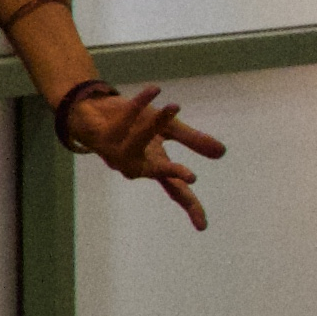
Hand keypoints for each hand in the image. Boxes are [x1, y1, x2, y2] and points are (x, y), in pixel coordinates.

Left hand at [62, 81, 224, 230]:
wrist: (94, 109)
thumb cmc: (132, 124)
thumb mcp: (168, 131)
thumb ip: (193, 141)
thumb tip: (222, 154)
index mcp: (154, 165)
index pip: (176, 191)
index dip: (189, 207)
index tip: (202, 226)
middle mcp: (135, 163)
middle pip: (156, 173)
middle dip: (171, 173)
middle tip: (191, 176)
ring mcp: (116, 152)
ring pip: (138, 142)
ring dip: (155, 124)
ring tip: (175, 105)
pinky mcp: (101, 136)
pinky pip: (124, 118)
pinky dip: (139, 102)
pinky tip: (154, 89)